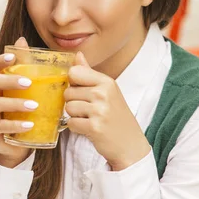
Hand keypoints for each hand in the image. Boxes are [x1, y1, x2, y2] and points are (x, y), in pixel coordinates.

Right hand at [0, 37, 34, 167]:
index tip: (13, 57)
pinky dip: (15, 124)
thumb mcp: (29, 94)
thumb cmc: (23, 114)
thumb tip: (23, 40)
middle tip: (29, 83)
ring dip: (15, 104)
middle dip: (10, 80)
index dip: (0, 60)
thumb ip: (28, 70)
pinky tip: (29, 125)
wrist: (18, 144)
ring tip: (34, 106)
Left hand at [65, 52, 150, 170]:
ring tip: (89, 119)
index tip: (82, 92)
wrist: (130, 144)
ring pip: (68, 108)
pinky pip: (71, 123)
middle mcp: (104, 93)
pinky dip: (76, 128)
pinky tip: (89, 129)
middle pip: (68, 92)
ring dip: (75, 116)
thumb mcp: (107, 91)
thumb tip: (77, 55)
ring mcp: (99, 110)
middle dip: (73, 102)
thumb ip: (89, 73)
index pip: (75, 72)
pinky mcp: (94, 127)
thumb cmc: (116, 117)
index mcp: (107, 82)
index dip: (73, 83)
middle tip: (88, 110)